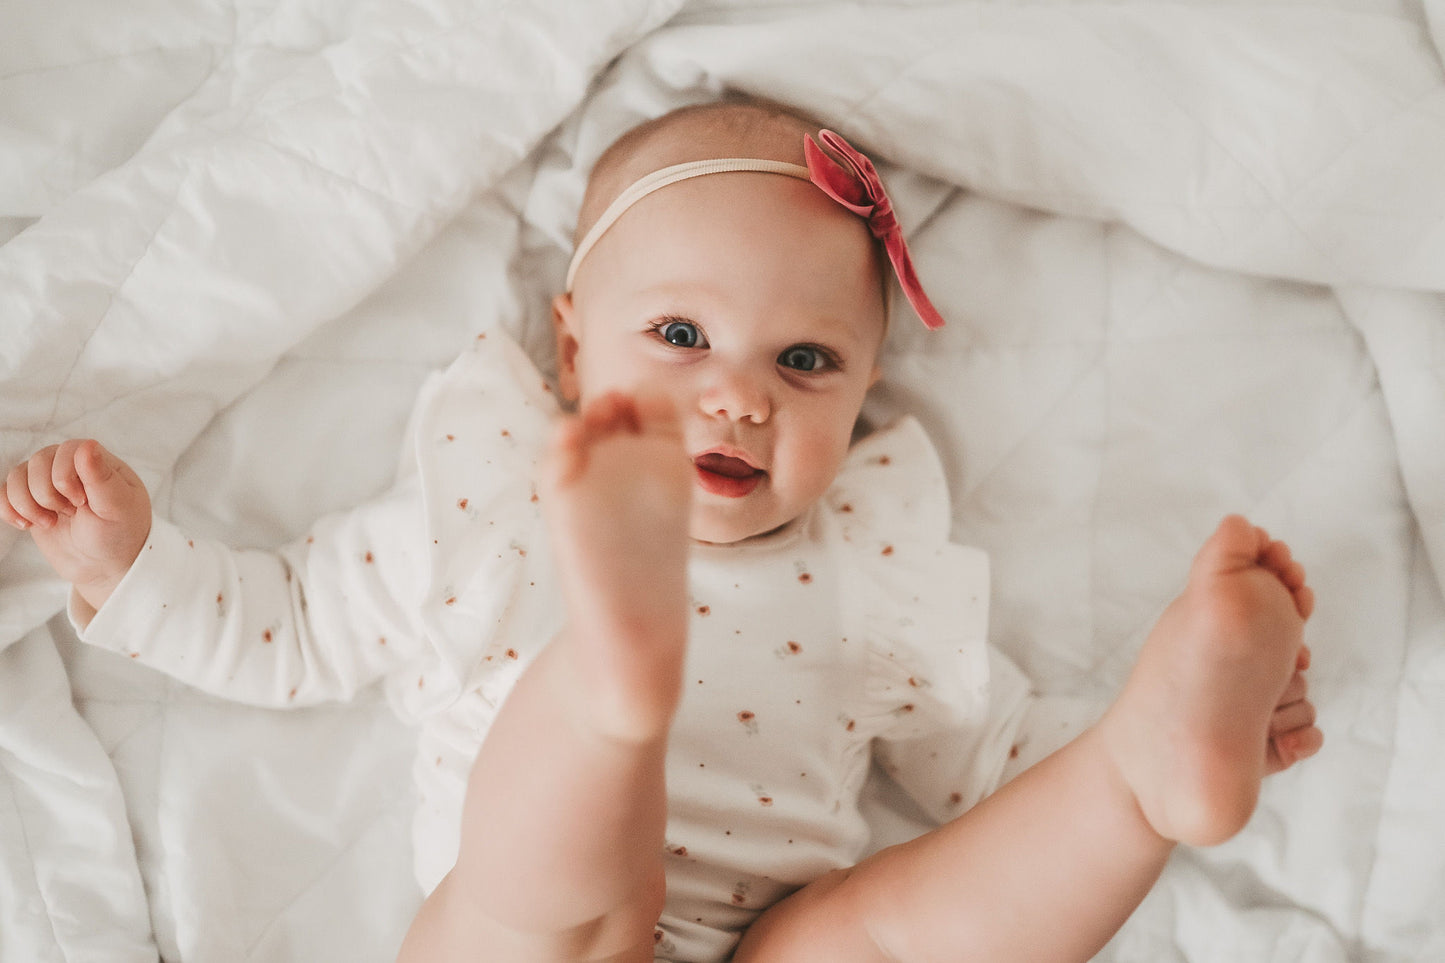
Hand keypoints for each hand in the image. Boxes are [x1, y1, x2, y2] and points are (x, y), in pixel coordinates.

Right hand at [2, 440, 151, 610]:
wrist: (104, 564)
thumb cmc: (120, 534)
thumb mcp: (118, 508)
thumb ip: (102, 477)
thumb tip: (87, 445)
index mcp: (98, 462)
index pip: (66, 450)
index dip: (65, 478)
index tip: (82, 503)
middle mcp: (71, 466)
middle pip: (38, 462)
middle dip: (48, 495)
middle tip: (71, 513)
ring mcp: (48, 482)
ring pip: (17, 476)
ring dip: (29, 505)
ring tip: (51, 522)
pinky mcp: (31, 500)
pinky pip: (4, 493)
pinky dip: (10, 510)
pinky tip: (27, 525)